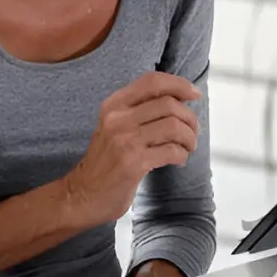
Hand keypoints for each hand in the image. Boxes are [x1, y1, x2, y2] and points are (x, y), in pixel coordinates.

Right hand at [62, 72, 200, 226]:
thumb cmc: (106, 160)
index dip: (179, 84)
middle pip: (169, 103)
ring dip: (189, 138)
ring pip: (174, 126)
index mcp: (114, 104)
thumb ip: (140, 109)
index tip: (195, 94)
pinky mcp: (133, 163)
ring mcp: (125, 141)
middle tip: (192, 132)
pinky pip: (171, 151)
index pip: (152, 81)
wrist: (81, 195)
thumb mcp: (115, 125)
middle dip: (189, 118)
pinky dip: (182, 155)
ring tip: (187, 147)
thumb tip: (179, 98)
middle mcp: (118, 118)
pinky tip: (178, 160)